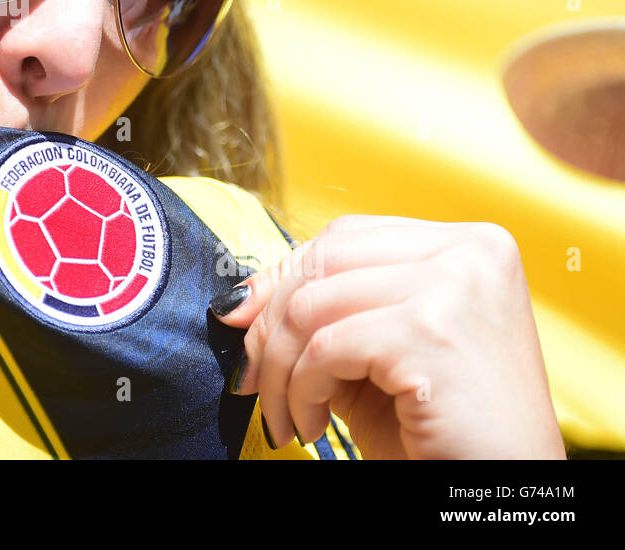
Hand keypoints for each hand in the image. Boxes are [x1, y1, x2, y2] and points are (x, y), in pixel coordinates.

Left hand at [211, 215, 566, 458]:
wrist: (499, 496)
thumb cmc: (443, 431)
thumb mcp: (375, 354)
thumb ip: (323, 313)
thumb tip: (235, 301)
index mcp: (468, 245)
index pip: (346, 237)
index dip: (284, 277)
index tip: (242, 319)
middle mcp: (470, 252)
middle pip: (323, 261)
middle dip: (271, 324)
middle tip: (254, 377)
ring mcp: (455, 287)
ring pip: (313, 305)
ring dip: (281, 369)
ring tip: (288, 414)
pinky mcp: (432, 332)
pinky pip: (326, 348)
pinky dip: (302, 390)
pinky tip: (312, 423)